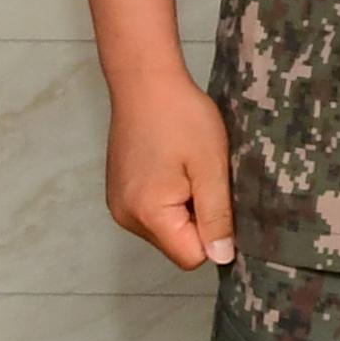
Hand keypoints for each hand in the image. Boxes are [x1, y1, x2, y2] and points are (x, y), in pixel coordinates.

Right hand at [107, 64, 233, 272]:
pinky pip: (153, 212)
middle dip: (199, 219)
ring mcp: (119, 205)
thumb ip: (216, 215)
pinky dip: (170, 198)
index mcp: (148, 214)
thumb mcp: (211, 166)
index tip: (220, 199)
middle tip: (204, 177)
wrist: (145, 82)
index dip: (214, 235)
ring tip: (188, 168)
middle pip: (177, 244)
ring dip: (185, 207)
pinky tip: (174, 166)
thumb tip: (221, 258)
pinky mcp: (119, 193)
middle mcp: (126, 217)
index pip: (190, 257)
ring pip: (167, 229)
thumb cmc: (181, 118)